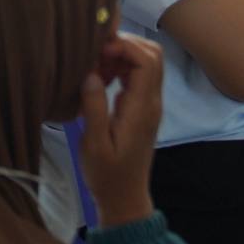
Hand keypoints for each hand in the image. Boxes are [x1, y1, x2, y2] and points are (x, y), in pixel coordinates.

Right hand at [75, 34, 163, 226]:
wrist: (124, 198)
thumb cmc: (107, 174)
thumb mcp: (94, 144)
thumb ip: (94, 108)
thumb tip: (91, 73)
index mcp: (142, 108)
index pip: (147, 61)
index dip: (124, 47)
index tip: (98, 52)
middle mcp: (152, 102)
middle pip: (152, 55)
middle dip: (125, 45)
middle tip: (96, 54)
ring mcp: (150, 104)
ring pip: (147, 63)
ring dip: (123, 55)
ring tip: (95, 65)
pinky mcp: (143, 108)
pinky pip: (139, 76)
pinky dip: (122, 67)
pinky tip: (101, 77)